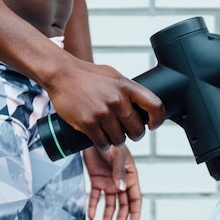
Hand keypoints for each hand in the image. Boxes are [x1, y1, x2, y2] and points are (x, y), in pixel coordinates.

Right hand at [47, 57, 164, 148]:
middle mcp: (117, 100)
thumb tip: (143, 106)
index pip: (155, 105)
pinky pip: (103, 143)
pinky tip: (101, 141)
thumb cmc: (87, 75)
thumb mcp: (114, 76)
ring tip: (111, 135)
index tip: (153, 125)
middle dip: (135, 135)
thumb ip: (128, 90)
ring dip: (117, 141)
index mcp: (127, 87)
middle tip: (128, 133)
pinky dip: (103, 145)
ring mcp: (102, 113)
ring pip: (120, 139)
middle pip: (137, 129)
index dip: (159, 119)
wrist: (61, 74)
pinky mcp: (88, 123)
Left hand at [83, 145, 141, 219]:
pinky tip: (91, 216)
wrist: (94, 136)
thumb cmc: (111, 143)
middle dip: (121, 218)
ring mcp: (109, 182)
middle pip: (123, 204)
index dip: (135, 213)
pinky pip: (95, 197)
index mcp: (130, 177)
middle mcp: (121, 182)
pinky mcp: (96, 181)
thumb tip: (121, 189)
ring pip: (110, 203)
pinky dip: (93, 206)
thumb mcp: (117, 157)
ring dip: (107, 215)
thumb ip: (119, 173)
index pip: (135, 199)